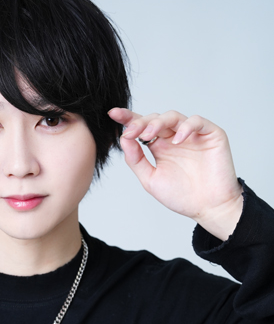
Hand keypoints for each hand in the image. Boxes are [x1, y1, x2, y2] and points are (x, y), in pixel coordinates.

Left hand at [107, 108, 242, 240]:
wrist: (208, 208)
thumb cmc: (182, 196)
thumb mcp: (151, 179)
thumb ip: (136, 160)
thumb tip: (123, 139)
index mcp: (160, 147)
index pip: (142, 128)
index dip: (128, 118)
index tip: (112, 114)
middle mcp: (174, 138)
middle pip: (155, 119)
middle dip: (140, 122)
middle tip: (131, 132)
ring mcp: (192, 135)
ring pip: (173, 117)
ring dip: (158, 123)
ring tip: (148, 135)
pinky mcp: (211, 134)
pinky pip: (197, 122)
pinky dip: (186, 127)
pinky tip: (177, 140)